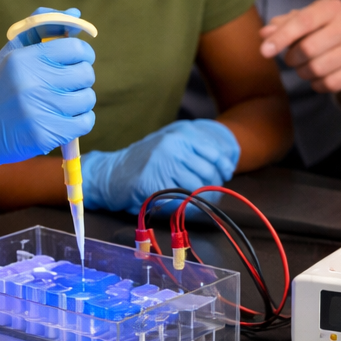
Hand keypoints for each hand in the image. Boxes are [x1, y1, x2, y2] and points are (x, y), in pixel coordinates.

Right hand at [0, 8, 95, 204]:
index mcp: (23, 59)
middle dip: (81, 77)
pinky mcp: (43, 136)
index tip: (77, 60)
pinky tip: (64, 120)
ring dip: (80, 101)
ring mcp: (37, 112)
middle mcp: (30, 84)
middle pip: (85, 74)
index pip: (75, 48)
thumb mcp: (11, 52)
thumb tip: (76, 13)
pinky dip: (80, 121)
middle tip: (66, 84)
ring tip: (62, 103)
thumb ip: (42, 27)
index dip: (83, 53)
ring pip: (87, 99)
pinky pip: (85, 123)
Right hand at [81, 120, 239, 213]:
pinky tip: (186, 207)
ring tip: (200, 202)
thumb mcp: (170, 143)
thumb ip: (195, 147)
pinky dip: (188, 206)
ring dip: (203, 198)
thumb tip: (226, 161)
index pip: (215, 153)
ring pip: (197, 186)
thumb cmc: (145, 160)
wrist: (113, 173)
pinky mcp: (155, 182)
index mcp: (181, 133)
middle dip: (214, 186)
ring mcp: (164, 163)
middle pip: (209, 171)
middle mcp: (174, 145)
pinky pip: (181, 198)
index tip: (225, 176)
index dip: (224, 168)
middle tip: (213, 193)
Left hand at [259, 0, 340, 92]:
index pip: (303, 22)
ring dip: (303, 73)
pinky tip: (320, 76)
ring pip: (317, 69)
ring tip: (306, 67)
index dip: (281, 38)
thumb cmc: (323, 29)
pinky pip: (330, 84)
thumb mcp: (304, 20)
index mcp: (332, 7)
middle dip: (292, 59)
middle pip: (307, 49)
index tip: (264, 52)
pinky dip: (317, 84)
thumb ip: (282, 25)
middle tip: (292, 59)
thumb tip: (265, 34)